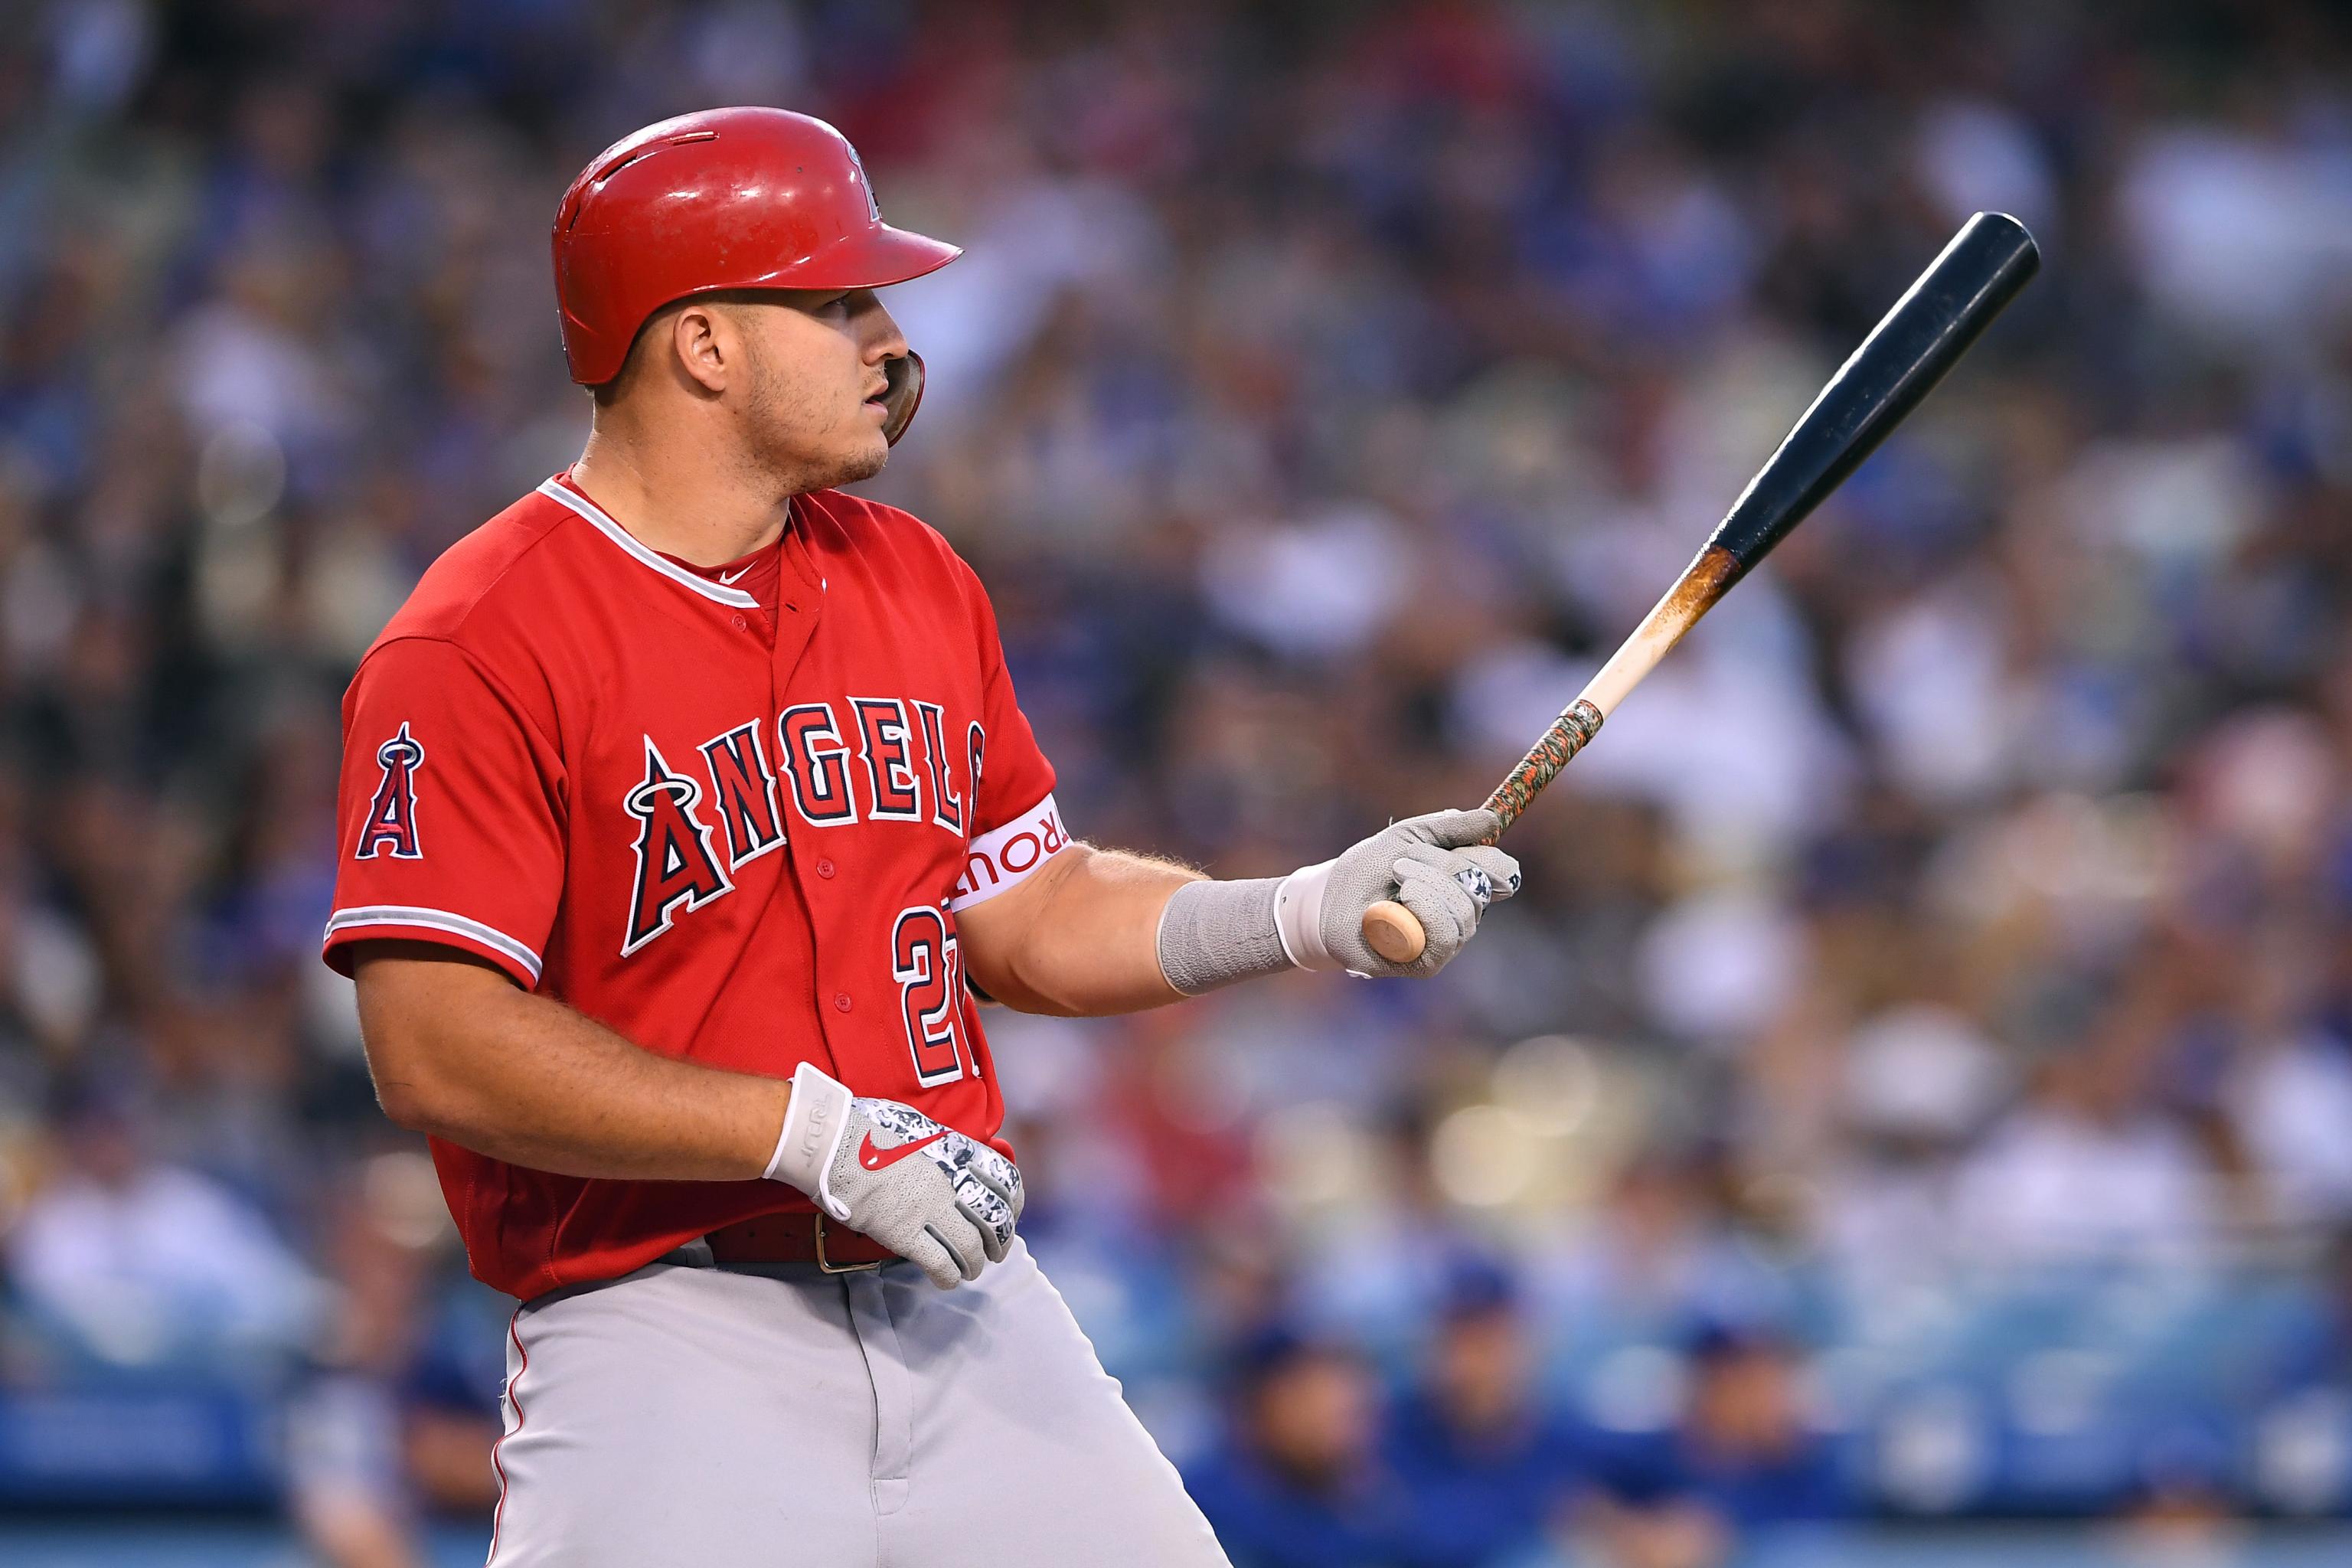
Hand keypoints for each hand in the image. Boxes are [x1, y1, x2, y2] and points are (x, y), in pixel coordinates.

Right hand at [764, 1062, 1023, 1288]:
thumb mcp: (914, 1131)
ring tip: (969, 1271)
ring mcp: (929, 1209)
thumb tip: (939, 1161)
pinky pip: (940, 1263)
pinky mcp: (905, 1233)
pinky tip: (945, 1280)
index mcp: (953, 1154)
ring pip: (970, 1248)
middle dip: (998, 1243)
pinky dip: (948, 1277)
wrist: (832, 1143)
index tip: (1010, 1216)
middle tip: (994, 1253)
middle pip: (994, 1221)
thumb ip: (935, 1149)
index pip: (1005, 1182)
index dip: (1013, 1206)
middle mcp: (948, 1182)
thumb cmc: (863, 1131)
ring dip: (973, 1264)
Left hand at [1274, 808, 1520, 978]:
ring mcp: (1448, 942)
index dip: (1492, 858)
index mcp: (1463, 884)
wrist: (1327, 900)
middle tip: (1401, 864)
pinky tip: (1401, 902)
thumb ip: (1449, 828)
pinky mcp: (1428, 963)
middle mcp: (1462, 914)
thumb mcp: (1407, 837)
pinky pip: (1444, 937)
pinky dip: (1424, 911)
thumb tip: (1492, 819)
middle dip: (1441, 866)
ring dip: (1428, 886)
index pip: (1503, 872)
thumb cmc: (1366, 870)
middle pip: (1482, 888)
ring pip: (1465, 913)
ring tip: (1397, 880)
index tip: (1466, 845)